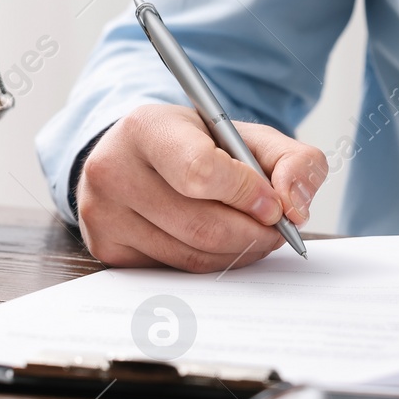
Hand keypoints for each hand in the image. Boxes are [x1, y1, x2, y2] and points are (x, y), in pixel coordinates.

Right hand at [76, 104, 327, 272]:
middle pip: (200, 225)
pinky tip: (222, 244)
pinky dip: (211, 264)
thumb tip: (295, 207)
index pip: (200, 171)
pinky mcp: (107, 248)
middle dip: (253, 233)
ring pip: (191, 255)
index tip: (275, 205)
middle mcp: (113, 169)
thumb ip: (291, 160)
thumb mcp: (246, 136)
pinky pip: (174, 271)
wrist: (140, 156)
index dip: (247, 194)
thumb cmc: (196, 145)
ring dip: (238, 252)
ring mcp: (103, 213)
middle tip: (277, 230)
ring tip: (255, 234)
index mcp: (147, 128)